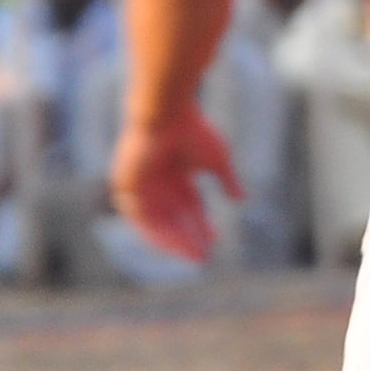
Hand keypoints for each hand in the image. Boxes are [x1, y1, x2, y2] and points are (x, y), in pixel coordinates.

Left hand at [116, 103, 240, 262]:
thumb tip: (243, 200)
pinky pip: (139, 218)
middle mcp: (157, 182)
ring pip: (157, 222)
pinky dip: (156, 232)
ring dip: (174, 240)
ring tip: (192, 254)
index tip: (216, 241)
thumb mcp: (218, 161)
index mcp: (176, 173)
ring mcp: (140, 186)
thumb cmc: (192, 131)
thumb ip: (228, 181)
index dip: (201, 224)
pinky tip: (174, 244)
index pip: (189, 206)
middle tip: (203, 257)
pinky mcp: (126, 187)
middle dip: (189, 237)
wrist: (165, 113)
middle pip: (173, 218)